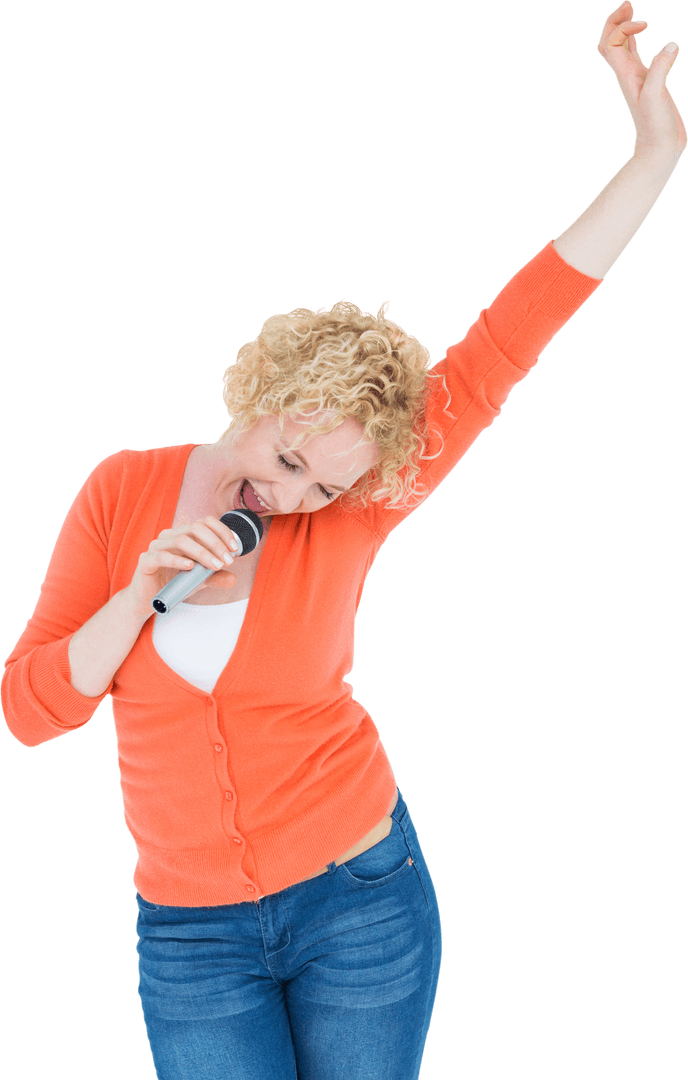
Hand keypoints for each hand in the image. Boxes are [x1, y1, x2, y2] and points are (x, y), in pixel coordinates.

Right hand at [126, 516, 238, 614]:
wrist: (148, 599)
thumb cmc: (173, 583)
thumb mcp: (199, 580)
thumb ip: (215, 577)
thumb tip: (234, 578)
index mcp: (184, 534)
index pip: (205, 522)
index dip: (222, 531)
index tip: (235, 549)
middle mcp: (170, 536)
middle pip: (195, 528)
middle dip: (215, 543)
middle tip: (228, 561)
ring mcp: (156, 547)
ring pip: (181, 540)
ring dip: (202, 552)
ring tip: (215, 566)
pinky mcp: (146, 561)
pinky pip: (161, 556)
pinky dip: (177, 560)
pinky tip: (190, 567)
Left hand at [597, 1, 686, 165]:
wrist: (658, 149)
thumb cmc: (655, 127)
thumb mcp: (656, 96)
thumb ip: (661, 70)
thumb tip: (671, 45)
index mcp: (625, 75)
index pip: (612, 43)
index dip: (624, 27)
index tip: (645, 24)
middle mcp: (627, 75)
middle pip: (609, 43)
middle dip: (614, 21)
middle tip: (627, 3)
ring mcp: (636, 78)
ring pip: (620, 48)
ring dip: (622, 27)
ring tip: (630, 10)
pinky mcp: (648, 83)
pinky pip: (635, 56)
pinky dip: (634, 40)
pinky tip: (642, 32)